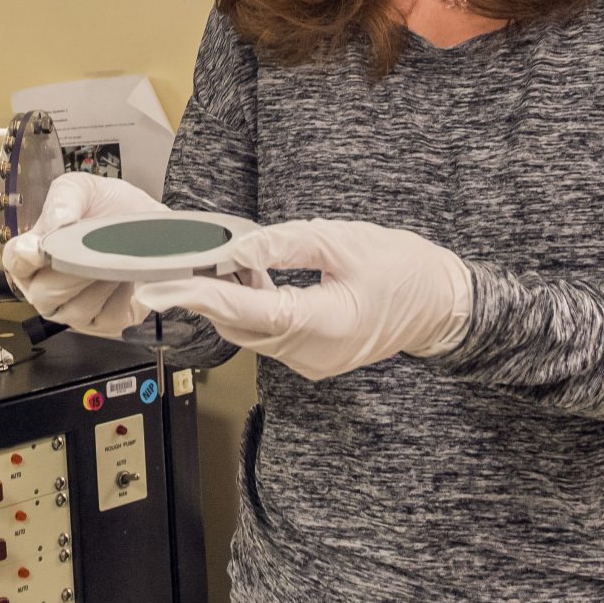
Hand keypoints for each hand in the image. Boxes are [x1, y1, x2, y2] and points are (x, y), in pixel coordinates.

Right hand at [1, 173, 168, 340]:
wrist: (147, 223)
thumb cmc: (109, 208)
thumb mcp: (83, 188)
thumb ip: (64, 198)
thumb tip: (58, 222)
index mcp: (32, 256)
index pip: (15, 262)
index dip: (24, 257)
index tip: (39, 248)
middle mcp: (47, 288)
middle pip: (44, 293)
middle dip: (70, 271)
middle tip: (92, 250)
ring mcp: (75, 309)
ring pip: (76, 310)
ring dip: (97, 281)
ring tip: (113, 258)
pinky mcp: (106, 321)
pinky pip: (108, 318)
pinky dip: (120, 297)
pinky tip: (125, 277)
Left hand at [132, 218, 474, 379]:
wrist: (442, 306)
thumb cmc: (402, 268)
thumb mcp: (342, 240)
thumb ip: (284, 244)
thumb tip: (235, 249)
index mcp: (324, 324)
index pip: (247, 312)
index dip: (200, 297)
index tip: (162, 288)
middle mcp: (312, 353)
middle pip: (241, 326)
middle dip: (205, 296)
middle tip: (171, 268)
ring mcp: (311, 362)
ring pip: (251, 332)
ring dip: (229, 301)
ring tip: (215, 263)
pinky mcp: (312, 358)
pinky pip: (269, 334)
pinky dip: (252, 309)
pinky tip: (249, 279)